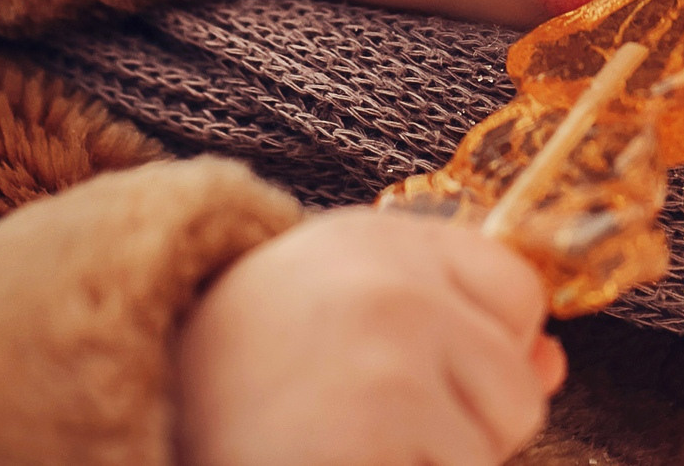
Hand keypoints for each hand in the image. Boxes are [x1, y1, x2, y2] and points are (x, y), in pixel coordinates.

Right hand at [174, 207, 565, 465]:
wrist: (130, 415)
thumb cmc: (242, 382)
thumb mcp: (340, 322)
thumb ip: (451, 326)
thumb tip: (553, 363)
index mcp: (379, 240)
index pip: (517, 288)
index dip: (480, 347)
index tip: (404, 371)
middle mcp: (391, 285)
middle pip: (519, 383)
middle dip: (462, 425)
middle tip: (356, 423)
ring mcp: (389, 363)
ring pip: (493, 448)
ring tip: (340, 447)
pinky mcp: (382, 431)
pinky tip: (335, 464)